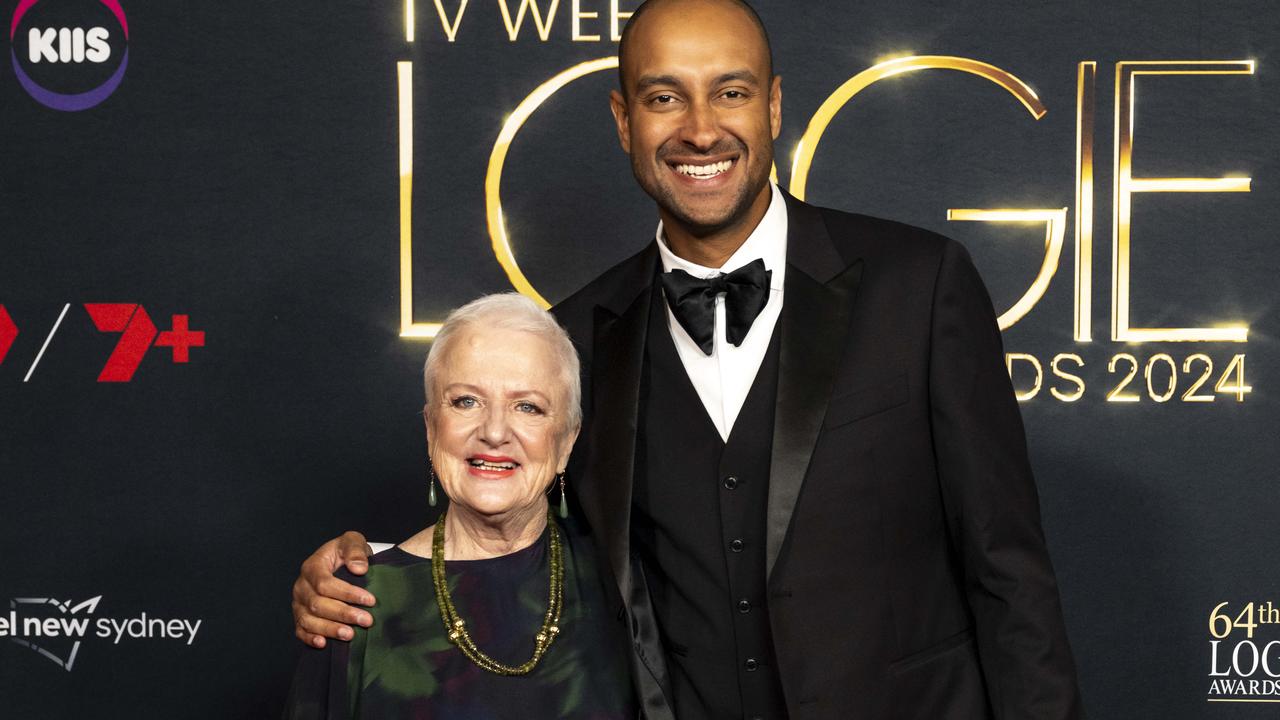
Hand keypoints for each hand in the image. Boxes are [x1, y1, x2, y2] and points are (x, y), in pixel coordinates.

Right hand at [292, 531, 376, 647]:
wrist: (339, 563)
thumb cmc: (345, 552)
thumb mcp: (353, 542)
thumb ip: (355, 550)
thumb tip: (358, 568)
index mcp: (311, 567)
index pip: (325, 583)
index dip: (347, 593)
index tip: (370, 600)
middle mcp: (301, 586)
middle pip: (317, 604)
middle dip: (343, 614)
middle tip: (367, 620)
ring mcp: (299, 603)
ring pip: (309, 620)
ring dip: (330, 629)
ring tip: (351, 634)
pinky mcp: (300, 616)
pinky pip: (300, 630)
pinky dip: (310, 638)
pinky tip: (323, 643)